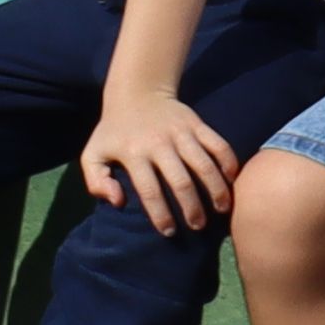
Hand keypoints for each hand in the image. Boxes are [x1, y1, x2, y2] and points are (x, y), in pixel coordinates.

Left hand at [83, 90, 242, 234]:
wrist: (136, 93)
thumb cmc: (115, 132)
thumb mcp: (93, 153)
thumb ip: (96, 181)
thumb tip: (117, 202)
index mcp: (132, 152)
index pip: (148, 190)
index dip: (160, 214)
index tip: (168, 232)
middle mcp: (158, 143)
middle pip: (180, 181)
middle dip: (191, 208)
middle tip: (197, 226)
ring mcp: (180, 133)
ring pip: (204, 165)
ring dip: (216, 190)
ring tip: (221, 209)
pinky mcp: (198, 124)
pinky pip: (219, 146)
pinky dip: (229, 164)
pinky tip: (232, 182)